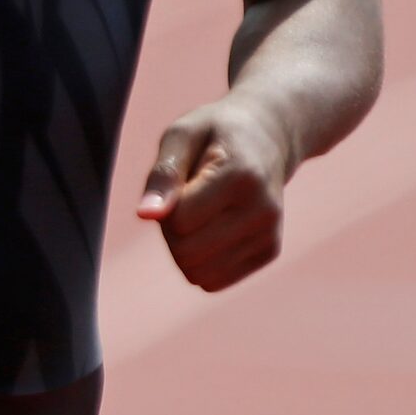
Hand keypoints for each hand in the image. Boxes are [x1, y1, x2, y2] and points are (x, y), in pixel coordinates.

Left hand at [137, 96, 288, 291]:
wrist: (268, 138)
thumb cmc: (214, 132)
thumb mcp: (182, 135)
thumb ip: (163, 174)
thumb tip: (146, 216)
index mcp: (241, 176)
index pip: (180, 221)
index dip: (166, 205)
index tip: (178, 181)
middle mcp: (262, 211)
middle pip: (187, 252)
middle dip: (171, 230)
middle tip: (184, 198)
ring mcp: (269, 235)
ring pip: (198, 274)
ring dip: (184, 249)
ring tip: (198, 213)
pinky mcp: (269, 252)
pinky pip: (213, 282)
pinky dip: (201, 261)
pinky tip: (212, 229)